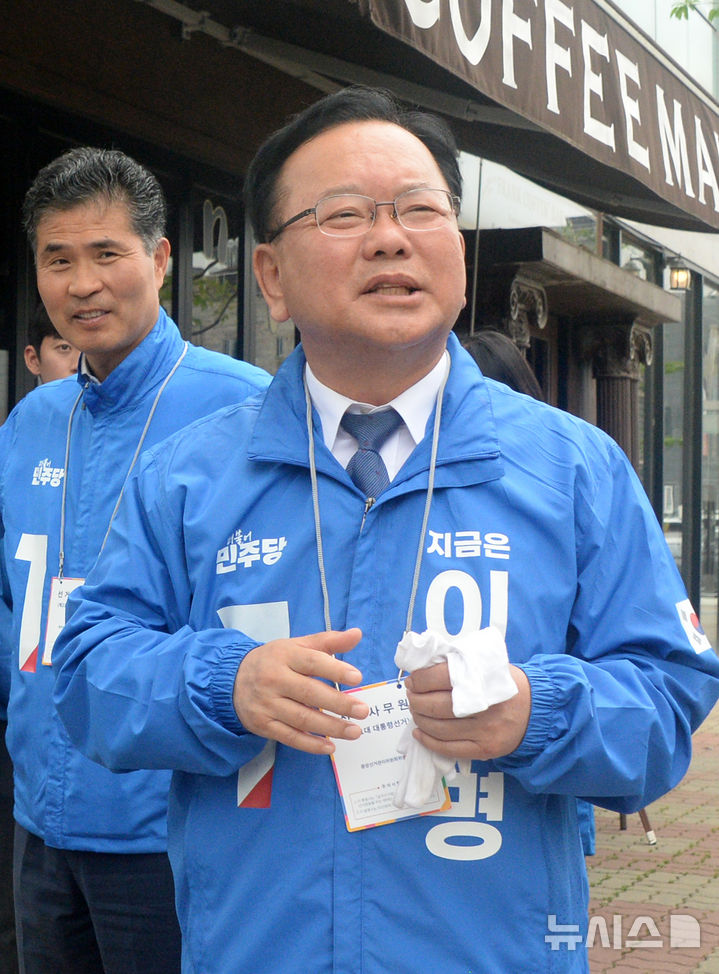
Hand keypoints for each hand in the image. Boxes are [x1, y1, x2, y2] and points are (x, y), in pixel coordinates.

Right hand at [233, 628, 369, 754]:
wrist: (232, 679)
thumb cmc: (274, 661)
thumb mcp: (297, 646)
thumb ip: (328, 641)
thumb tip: (357, 634)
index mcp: (285, 655)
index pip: (312, 662)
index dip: (335, 669)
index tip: (357, 677)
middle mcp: (274, 679)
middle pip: (309, 693)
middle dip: (338, 703)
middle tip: (363, 711)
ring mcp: (267, 704)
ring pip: (301, 718)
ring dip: (330, 727)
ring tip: (354, 731)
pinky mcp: (262, 724)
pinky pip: (289, 737)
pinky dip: (310, 744)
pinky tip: (330, 747)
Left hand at [405, 663, 530, 760]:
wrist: (535, 709)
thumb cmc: (505, 683)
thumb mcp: (486, 665)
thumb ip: (459, 666)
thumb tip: (423, 670)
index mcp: (484, 680)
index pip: (441, 678)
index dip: (420, 679)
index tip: (413, 680)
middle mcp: (484, 707)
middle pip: (436, 706)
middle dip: (416, 700)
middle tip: (411, 694)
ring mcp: (485, 731)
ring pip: (439, 729)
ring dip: (420, 719)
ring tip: (415, 710)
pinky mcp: (485, 750)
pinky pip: (449, 749)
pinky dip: (428, 741)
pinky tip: (419, 731)